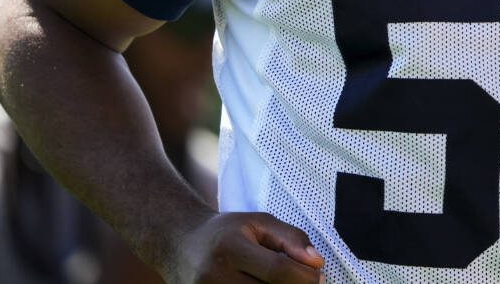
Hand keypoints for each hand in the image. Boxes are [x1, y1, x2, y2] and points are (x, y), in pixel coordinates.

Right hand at [165, 212, 324, 282]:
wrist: (180, 245)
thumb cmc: (226, 232)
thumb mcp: (259, 222)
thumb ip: (291, 238)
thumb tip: (317, 263)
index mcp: (230, 248)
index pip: (276, 270)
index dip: (304, 277)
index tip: (319, 276)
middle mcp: (215, 277)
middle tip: (306, 283)